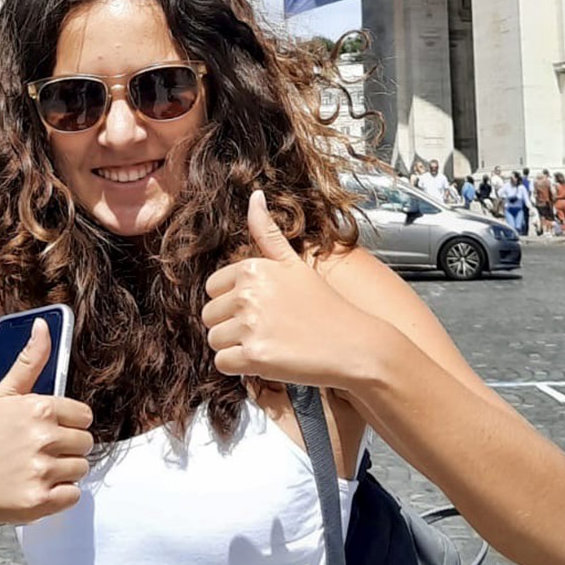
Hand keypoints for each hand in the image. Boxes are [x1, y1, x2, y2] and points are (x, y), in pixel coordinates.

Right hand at [0, 318, 92, 537]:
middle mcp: (42, 438)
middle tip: (42, 451)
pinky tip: (39, 487)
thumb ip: (30, 361)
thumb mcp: (1, 394)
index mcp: (38, 408)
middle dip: (68, 447)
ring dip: (64, 471)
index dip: (69, 423)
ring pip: (81, 468)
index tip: (51, 430)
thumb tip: (43, 325)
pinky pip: (73, 495)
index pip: (84, 415)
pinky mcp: (37, 502)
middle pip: (85, 443)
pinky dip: (61, 495)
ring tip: (37, 469)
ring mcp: (40, 471)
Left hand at [202, 190, 375, 390]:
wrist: (354, 345)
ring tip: (267, 342)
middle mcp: (248, 293)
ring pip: (214, 340)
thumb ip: (267, 232)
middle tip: (265, 328)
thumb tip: (255, 195)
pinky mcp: (254, 357)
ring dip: (234, 347)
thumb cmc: (325, 306)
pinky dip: (239, 368)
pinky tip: (265, 359)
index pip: (213, 288)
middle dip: (231, 325)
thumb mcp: (294, 263)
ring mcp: (250, 325)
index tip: (259, 307)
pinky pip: (223, 363)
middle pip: (209, 315)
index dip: (233, 301)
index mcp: (253, 268)